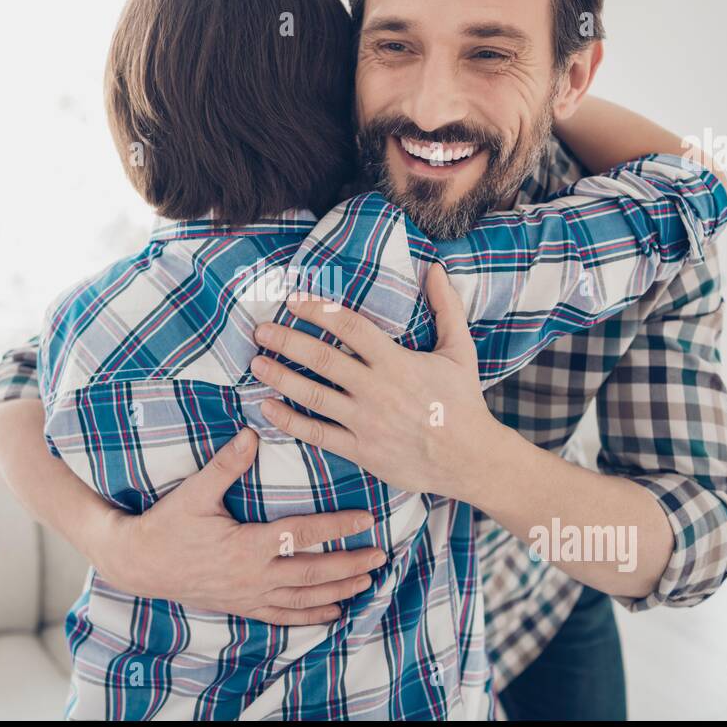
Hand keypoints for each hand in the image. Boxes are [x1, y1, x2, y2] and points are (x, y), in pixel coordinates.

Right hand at [95, 428, 386, 625]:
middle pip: (314, 574)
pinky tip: (332, 615)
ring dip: (339, 592)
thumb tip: (252, 434)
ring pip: (304, 599)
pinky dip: (311, 617)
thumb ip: (226, 465)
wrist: (138, 564)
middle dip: (350, 566)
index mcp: (248, 546)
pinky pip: (283, 617)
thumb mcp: (194, 493)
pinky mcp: (242, 607)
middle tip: (381, 557)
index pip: (304, 536)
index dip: (338, 527)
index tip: (367, 520)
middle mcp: (254, 576)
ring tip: (366, 584)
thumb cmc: (166, 525)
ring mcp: (249, 596)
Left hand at [249, 263, 499, 495]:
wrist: (470, 459)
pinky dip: (289, 421)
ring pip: (313, 396)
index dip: (318, 311)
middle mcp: (377, 390)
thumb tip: (434, 268)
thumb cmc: (463, 402)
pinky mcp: (361, 450)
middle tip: (259, 330)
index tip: (292, 300)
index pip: (350, 327)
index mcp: (397, 362)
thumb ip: (446, 307)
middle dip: (286, 341)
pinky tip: (267, 407)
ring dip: (280, 377)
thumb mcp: (460, 351)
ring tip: (255, 363)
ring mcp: (366, 422)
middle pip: (322, 359)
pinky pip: (318, 434)